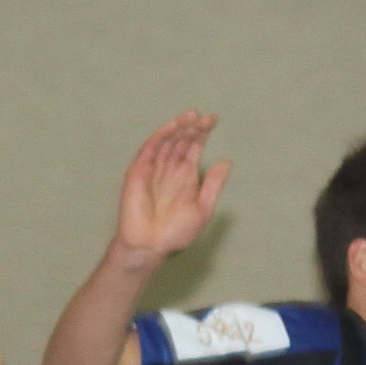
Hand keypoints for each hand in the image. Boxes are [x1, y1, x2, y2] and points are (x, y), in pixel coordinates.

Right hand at [117, 112, 230, 261]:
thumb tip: (227, 162)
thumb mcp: (202, 209)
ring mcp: (153, 169)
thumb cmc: (174, 234)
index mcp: (184, 178)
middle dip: (193, 128)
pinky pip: (150, 149)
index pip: (193, 148)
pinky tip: (173, 127)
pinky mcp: (138, 172)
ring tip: (192, 116)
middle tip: (205, 117)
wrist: (150, 248)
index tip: (214, 120)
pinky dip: (161, 136)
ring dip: (178, 127)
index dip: (202, 134)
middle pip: (181, 141)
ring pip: (166, 141)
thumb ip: (213, 185)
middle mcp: (169, 170)